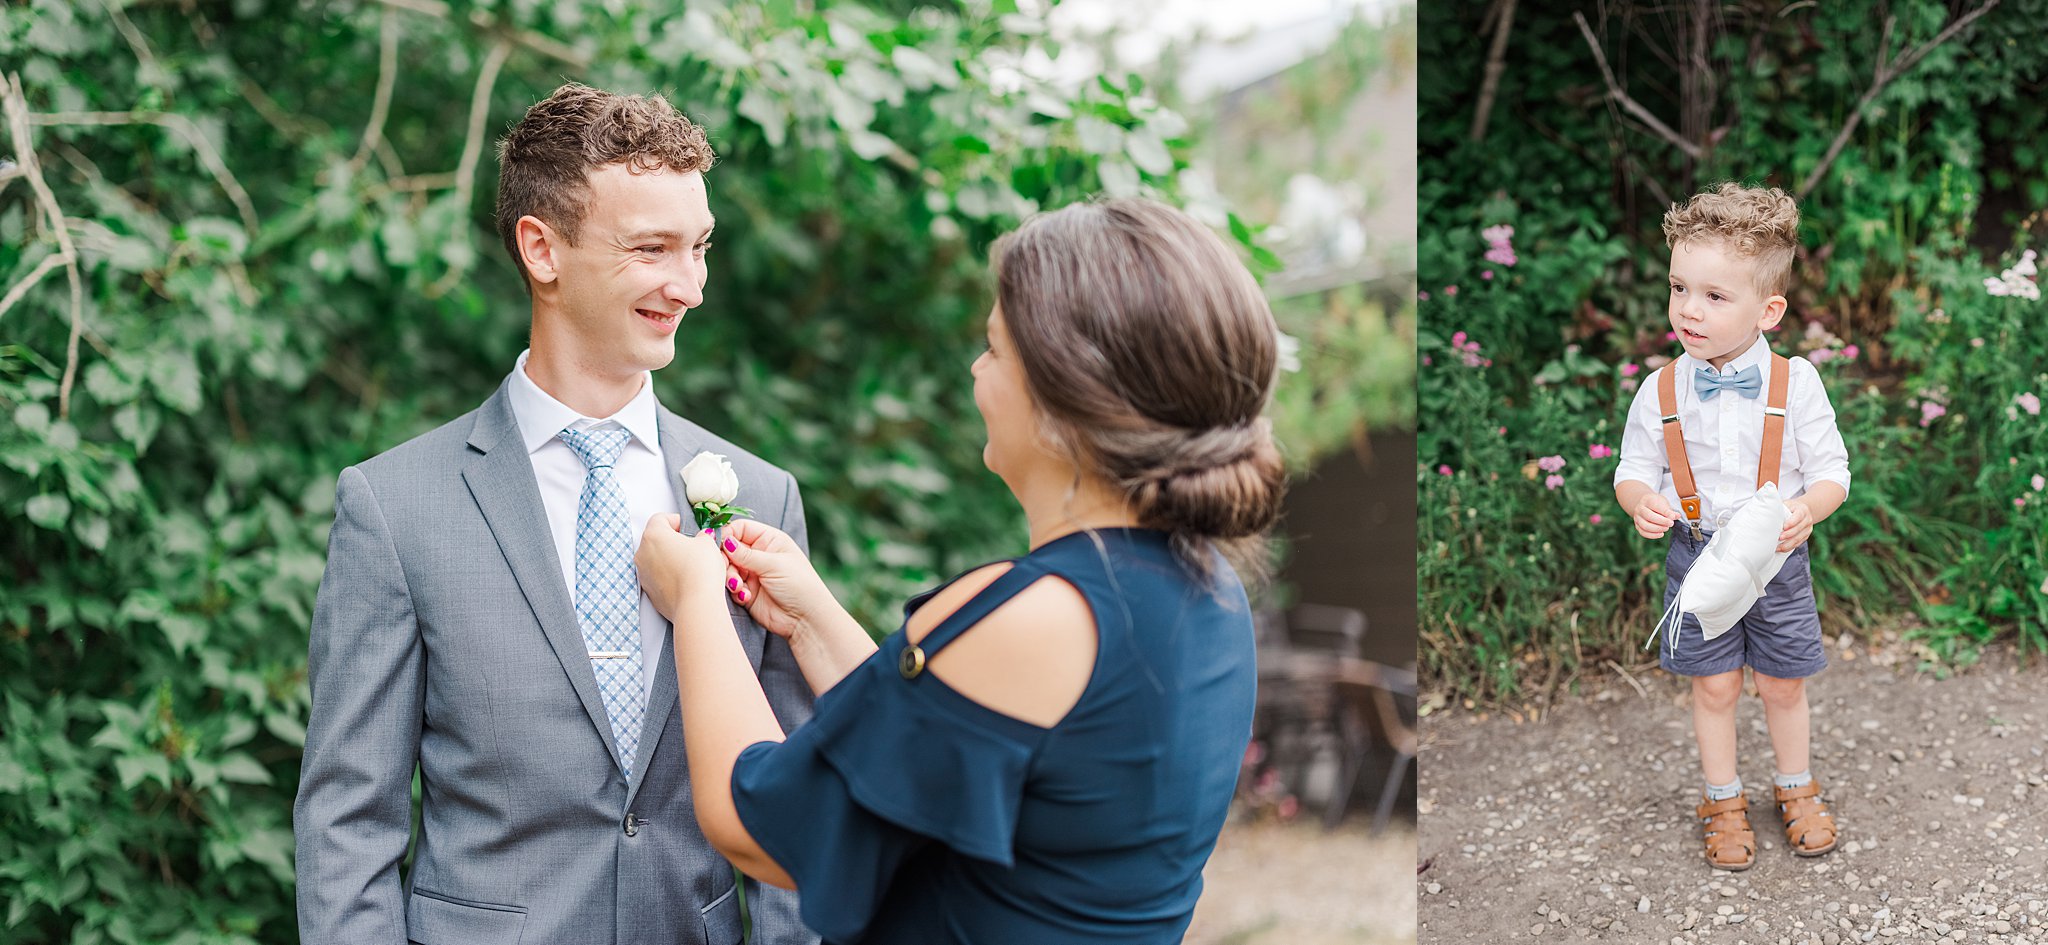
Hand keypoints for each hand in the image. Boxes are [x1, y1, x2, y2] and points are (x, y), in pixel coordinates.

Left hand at [636, 515, 726, 621]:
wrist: (696, 606)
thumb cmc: (700, 571)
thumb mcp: (708, 543)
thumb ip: (702, 536)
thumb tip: (702, 538)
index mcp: (653, 535)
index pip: (660, 518)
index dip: (677, 520)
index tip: (689, 528)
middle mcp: (642, 553)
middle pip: (655, 539)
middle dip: (673, 541)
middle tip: (692, 546)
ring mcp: (643, 574)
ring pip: (655, 559)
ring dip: (670, 559)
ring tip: (690, 566)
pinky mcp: (649, 592)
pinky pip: (658, 578)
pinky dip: (669, 576)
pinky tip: (686, 581)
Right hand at [716, 518, 836, 641]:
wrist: (805, 619)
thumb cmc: (799, 585)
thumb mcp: (773, 564)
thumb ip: (746, 554)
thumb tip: (725, 541)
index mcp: (769, 540)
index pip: (741, 528)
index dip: (727, 534)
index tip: (717, 544)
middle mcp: (759, 554)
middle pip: (729, 548)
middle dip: (725, 559)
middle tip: (725, 568)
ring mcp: (752, 573)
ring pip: (727, 568)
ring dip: (730, 577)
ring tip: (738, 586)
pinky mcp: (747, 591)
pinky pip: (731, 587)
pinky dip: (735, 591)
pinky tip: (746, 597)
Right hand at [1632, 492, 1676, 539]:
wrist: (1645, 505)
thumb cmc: (1656, 504)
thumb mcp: (1664, 503)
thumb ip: (1670, 510)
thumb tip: (1676, 516)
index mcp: (1647, 500)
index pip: (1655, 506)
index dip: (1665, 512)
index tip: (1673, 517)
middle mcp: (1639, 509)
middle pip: (1649, 516)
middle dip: (1662, 521)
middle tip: (1671, 524)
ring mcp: (1637, 518)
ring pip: (1645, 526)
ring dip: (1658, 529)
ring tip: (1666, 528)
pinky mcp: (1637, 526)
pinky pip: (1643, 533)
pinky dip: (1653, 535)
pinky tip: (1661, 534)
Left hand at [1777, 499, 1813, 551]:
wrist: (1803, 510)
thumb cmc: (1791, 507)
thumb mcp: (1787, 504)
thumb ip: (1779, 508)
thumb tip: (1765, 512)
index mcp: (1802, 510)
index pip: (1798, 516)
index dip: (1791, 522)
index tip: (1784, 527)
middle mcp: (1807, 520)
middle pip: (1799, 528)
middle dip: (1789, 534)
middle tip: (1779, 538)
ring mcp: (1808, 529)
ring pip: (1799, 538)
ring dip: (1788, 544)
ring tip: (1778, 547)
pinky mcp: (1806, 536)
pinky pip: (1798, 543)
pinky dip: (1790, 547)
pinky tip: (1781, 549)